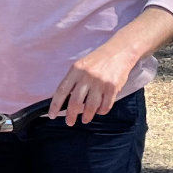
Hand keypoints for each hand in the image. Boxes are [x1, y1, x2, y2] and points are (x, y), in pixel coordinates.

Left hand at [48, 7, 172, 125]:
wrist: (119, 51)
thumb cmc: (98, 60)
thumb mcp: (82, 65)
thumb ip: (74, 81)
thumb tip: (65, 101)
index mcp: (76, 70)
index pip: (62, 90)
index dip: (55, 105)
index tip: (52, 115)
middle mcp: (86, 76)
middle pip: (75, 102)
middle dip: (71, 115)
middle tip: (70, 122)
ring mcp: (100, 82)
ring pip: (90, 107)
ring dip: (87, 116)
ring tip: (85, 119)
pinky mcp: (112, 87)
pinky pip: (105, 106)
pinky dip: (101, 112)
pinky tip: (99, 111)